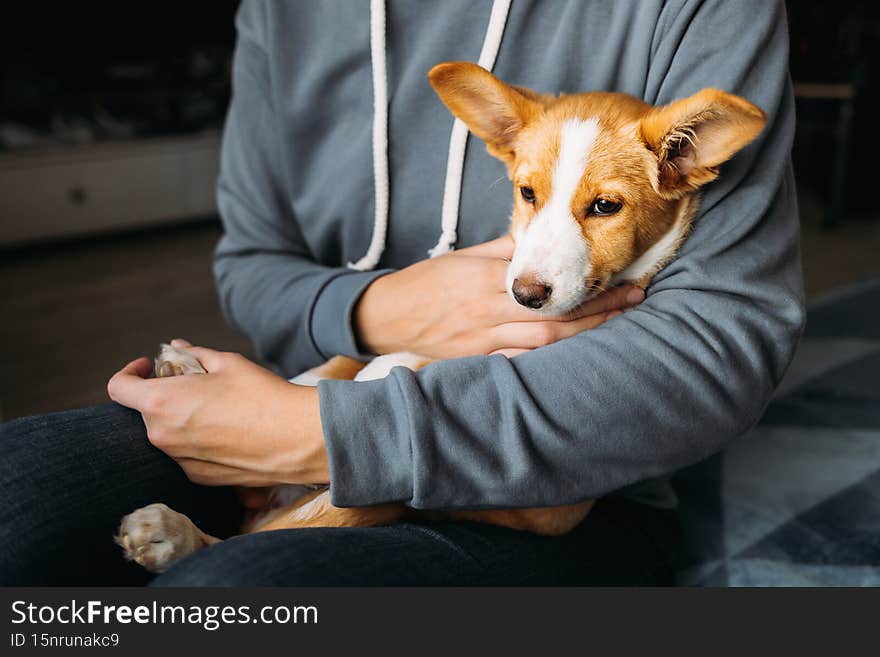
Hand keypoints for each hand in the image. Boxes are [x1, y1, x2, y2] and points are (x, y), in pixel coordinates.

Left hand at [107, 342, 326, 486]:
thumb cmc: (262, 395)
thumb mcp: (227, 363)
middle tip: (194, 382)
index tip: (151, 365)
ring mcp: (179, 460)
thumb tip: (177, 348)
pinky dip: (197, 439)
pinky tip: (229, 430)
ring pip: (167, 433)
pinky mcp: (199, 477)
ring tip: (217, 406)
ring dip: (180, 417)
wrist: (297, 439)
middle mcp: (162, 436)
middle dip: (163, 393)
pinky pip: (186, 453)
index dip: (130, 372)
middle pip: (145, 412)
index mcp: (161, 403)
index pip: (118, 388)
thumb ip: (194, 355)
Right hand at [354, 235, 643, 358]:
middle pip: (554, 319)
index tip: (621, 277)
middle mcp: (488, 314)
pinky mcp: (475, 361)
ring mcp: (482, 342)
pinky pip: (518, 364)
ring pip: (542, 344)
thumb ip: (505, 253)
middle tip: (635, 301)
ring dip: (583, 336)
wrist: (385, 316)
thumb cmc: (426, 283)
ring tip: (616, 325)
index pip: (547, 284)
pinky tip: (575, 359)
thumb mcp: (465, 257)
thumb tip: (541, 242)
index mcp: (486, 282)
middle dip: (599, 312)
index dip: (587, 286)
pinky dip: (548, 362)